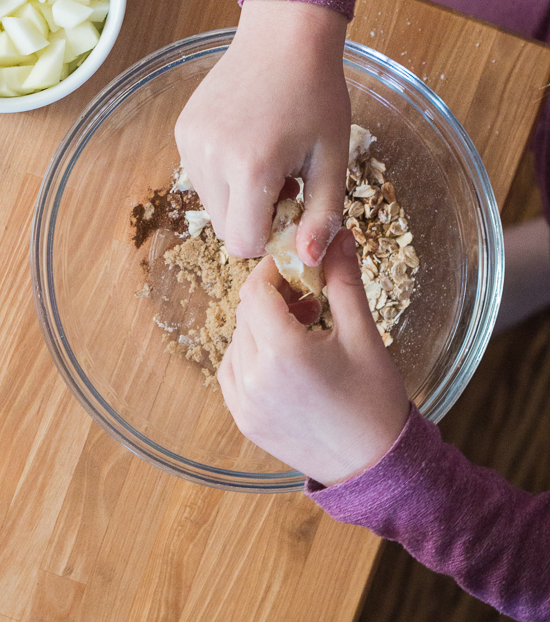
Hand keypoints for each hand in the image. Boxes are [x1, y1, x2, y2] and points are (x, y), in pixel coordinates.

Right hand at [175, 0, 349, 265]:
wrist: (285, 36)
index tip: (293, 209)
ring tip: (266, 160)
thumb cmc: (318, 95)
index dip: (271, 237)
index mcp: (250, 169)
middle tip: (284, 182)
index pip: (244, 243)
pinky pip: (201, 177)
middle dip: (256, 218)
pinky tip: (247, 144)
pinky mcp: (182, 131)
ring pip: (212, 205)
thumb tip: (306, 261)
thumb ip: (321, 216)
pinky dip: (224, 175)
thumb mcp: (332, 159)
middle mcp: (210, 158)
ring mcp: (191, 142)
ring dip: (239, 198)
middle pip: (226, 229)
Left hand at [218, 229, 409, 486]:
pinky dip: (252, 355)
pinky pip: (234, 370)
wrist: (374, 467)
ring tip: (303, 334)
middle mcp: (254, 378)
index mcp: (283, 353)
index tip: (297, 269)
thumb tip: (338, 235)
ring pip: (238, 339)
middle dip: (274, 298)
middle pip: (246, 312)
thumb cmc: (374, 401)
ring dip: (263, 326)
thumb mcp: (362, 334)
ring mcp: (243, 403)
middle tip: (311, 302)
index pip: (256, 290)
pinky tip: (284, 359)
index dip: (274, 272)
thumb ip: (344, 280)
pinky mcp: (243, 420)